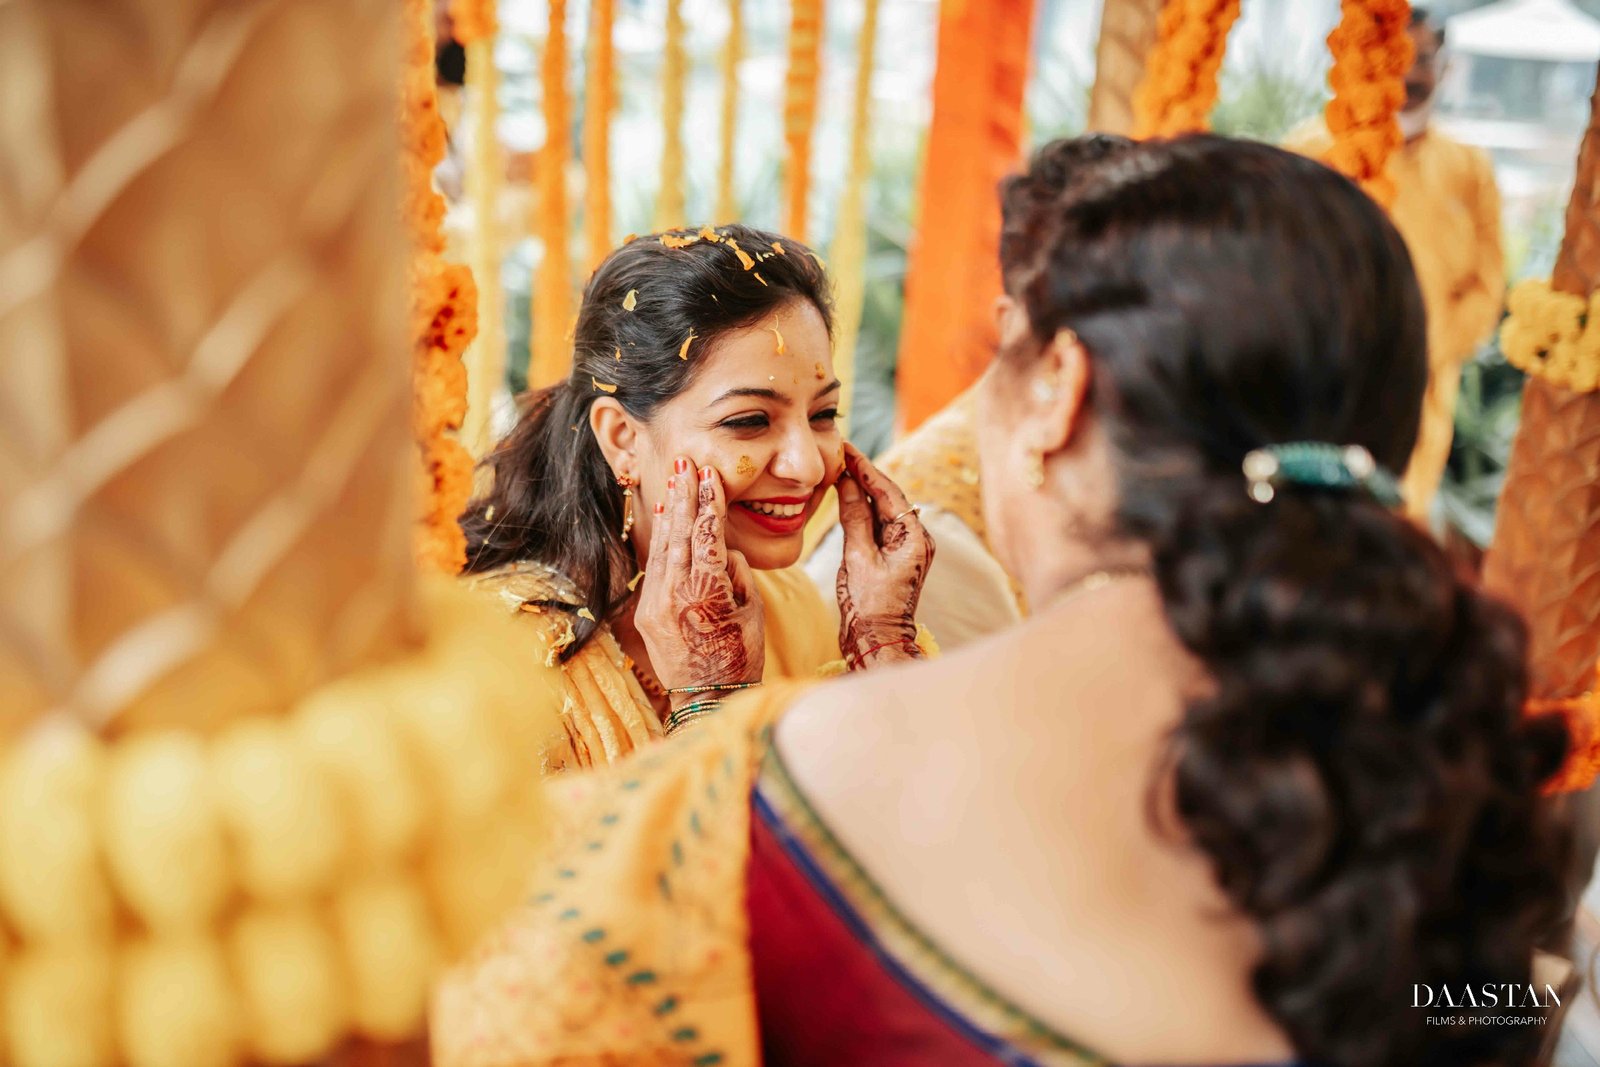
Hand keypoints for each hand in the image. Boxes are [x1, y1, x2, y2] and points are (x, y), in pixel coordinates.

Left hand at [634, 457, 765, 709]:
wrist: (708, 696)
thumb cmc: (740, 654)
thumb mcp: (751, 610)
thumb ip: (735, 573)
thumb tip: (720, 549)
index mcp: (708, 592)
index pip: (708, 535)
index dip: (709, 503)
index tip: (708, 475)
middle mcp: (677, 593)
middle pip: (681, 533)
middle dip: (684, 496)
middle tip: (684, 463)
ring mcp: (656, 603)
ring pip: (663, 547)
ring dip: (670, 512)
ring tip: (674, 482)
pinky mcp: (645, 612)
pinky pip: (655, 567)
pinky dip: (660, 541)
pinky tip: (666, 520)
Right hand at [834, 442, 934, 668]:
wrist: (878, 640)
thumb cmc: (868, 606)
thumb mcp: (857, 559)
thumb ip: (855, 519)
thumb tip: (848, 483)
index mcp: (915, 539)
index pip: (889, 493)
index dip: (866, 469)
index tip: (847, 449)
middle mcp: (918, 539)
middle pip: (889, 497)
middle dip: (865, 476)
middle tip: (841, 453)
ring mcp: (909, 547)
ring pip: (884, 509)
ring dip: (863, 491)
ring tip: (841, 468)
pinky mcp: (898, 555)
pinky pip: (881, 524)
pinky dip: (864, 510)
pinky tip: (848, 496)